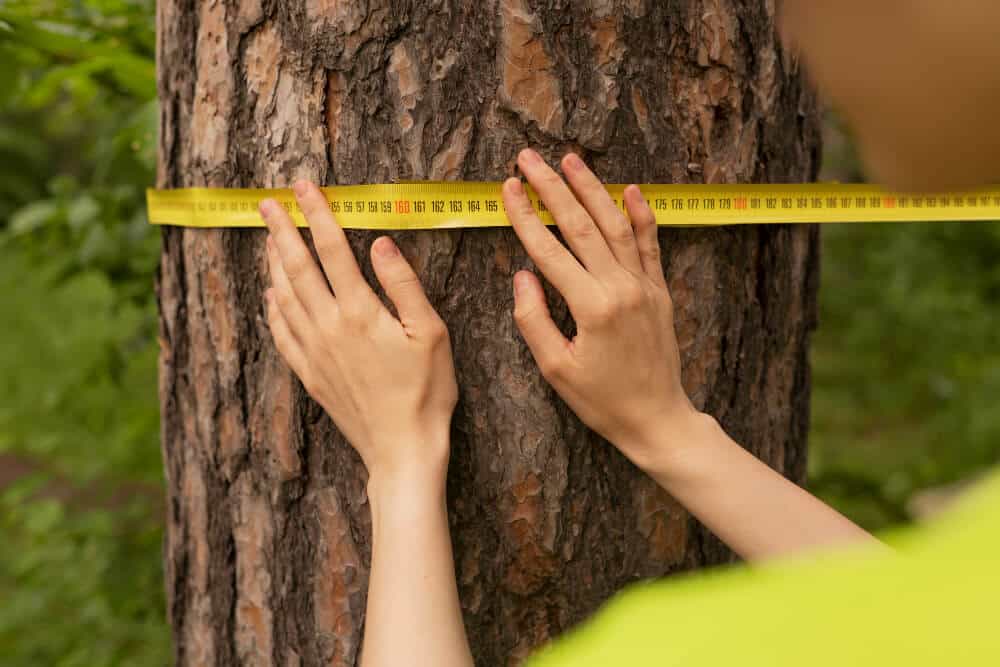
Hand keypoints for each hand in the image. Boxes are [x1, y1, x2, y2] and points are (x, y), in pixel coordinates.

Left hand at [260, 181, 457, 485]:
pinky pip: (281, 333)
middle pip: (296, 268)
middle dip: (282, 231)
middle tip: (267, 203)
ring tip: (267, 239)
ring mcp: (314, 352)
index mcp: (360, 312)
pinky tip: (270, 296)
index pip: (332, 250)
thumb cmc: (426, 391)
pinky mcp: (310, 374)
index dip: (318, 214)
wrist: (402, 448)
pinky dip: (272, 308)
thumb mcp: (431, 333)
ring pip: (283, 297)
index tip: (304, 187)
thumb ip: (403, 285)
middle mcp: (328, 327)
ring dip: (272, 263)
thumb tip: (380, 242)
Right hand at [503, 150, 703, 474]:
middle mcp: (620, 287)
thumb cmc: (602, 401)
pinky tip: (630, 189)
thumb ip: (534, 320)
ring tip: (571, 160)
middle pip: (580, 225)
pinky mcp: (659, 291)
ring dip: (592, 189)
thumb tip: (522, 275)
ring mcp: (644, 286)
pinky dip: (642, 214)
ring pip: (615, 225)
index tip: (509, 187)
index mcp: (591, 307)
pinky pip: (650, 244)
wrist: (657, 418)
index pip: (549, 250)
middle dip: (553, 188)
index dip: (525, 216)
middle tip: (530, 158)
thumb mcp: (556, 369)